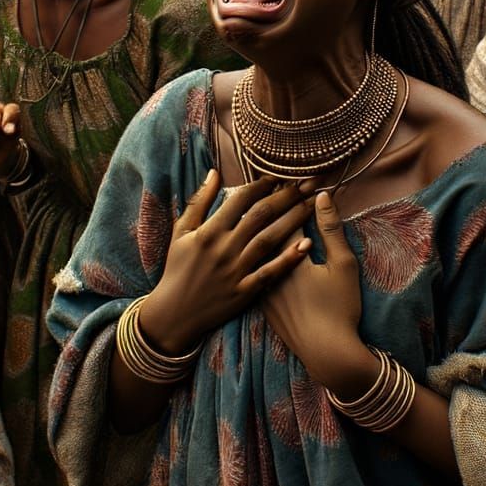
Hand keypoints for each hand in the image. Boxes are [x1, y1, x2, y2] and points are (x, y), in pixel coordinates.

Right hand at [138, 170, 314, 354]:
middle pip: (261, 215)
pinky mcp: (244, 292)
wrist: (173, 313)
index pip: (241, 199)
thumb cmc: (176, 268)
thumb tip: (215, 172)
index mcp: (209, 231)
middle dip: (286, 196)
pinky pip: (270, 273)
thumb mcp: (181, 231)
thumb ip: (199, 200)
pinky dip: (288, 259)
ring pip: (269, 239)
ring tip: (312, 205)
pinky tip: (306, 245)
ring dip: (293, 220)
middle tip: (307, 183)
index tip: (277, 177)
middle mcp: (225, 248)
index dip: (261, 185)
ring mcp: (236, 271)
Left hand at [262, 191, 365, 386]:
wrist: (326, 355)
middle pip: (261, 228)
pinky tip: (254, 244)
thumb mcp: (343, 265)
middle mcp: (269, 268)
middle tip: (276, 187)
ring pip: (250, 247)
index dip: (288, 195)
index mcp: (290, 255)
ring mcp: (261, 286)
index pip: (283, 215)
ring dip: (255, 226)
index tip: (293, 181)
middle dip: (270, 204)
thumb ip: (331, 229)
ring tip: (260, 208)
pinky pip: (249, 269)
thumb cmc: (340, 308)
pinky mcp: (259, 302)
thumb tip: (322, 196)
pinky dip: (252, 252)